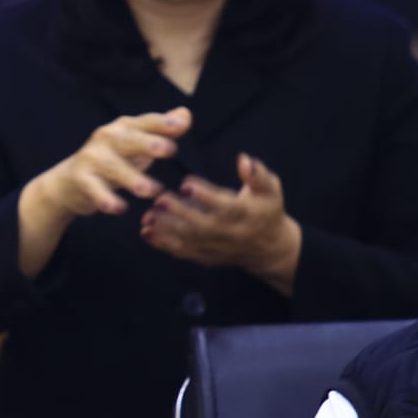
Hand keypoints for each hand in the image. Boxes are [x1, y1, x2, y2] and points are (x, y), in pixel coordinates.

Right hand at [17, 108, 190, 276]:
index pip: (146, 122)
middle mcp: (106, 138)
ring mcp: (91, 158)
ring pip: (114, 167)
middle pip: (129, 140)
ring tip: (152, 191)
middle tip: (169, 150)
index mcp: (124, 127)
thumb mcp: (136, 143)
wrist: (68, 181)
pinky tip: (119, 209)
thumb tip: (186, 115)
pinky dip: (106, 199)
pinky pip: (94, 189)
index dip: (163, 123)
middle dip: (148, 144)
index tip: (182, 126)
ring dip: (133, 178)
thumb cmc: (112, 160)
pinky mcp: (80, 179)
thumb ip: (161, 130)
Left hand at [140, 152, 301, 292]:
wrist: (267, 247)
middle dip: (179, 213)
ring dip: (166, 229)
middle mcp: (230, 234)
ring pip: (189, 241)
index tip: (186, 184)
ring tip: (148, 215)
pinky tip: (147, 231)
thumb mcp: (270, 189)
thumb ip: (257, 174)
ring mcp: (216, 248)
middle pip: (202, 226)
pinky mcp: (205, 257)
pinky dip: (163, 244)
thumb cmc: (266, 210)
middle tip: (160, 199)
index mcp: (246, 215)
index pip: (225, 206)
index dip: (205, 196)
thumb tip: (244, 159)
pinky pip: (182, 252)